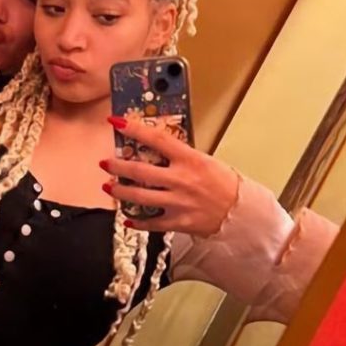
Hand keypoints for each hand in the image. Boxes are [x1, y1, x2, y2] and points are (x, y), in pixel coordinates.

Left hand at [102, 117, 238, 235]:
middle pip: (140, 171)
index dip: (134, 129)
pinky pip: (152, 223)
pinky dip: (138, 222)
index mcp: (189, 160)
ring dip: (120, 192)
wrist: (241, 212)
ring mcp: (178, 202)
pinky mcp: (178, 222)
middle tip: (105, 163)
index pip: (157, 140)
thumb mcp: (205, 161)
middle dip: (118, 166)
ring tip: (108, 187)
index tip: (116, 122)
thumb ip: (181, 157)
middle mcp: (181, 180)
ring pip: (140, 197)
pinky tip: (127, 219)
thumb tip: (157, 151)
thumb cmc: (225, 183)